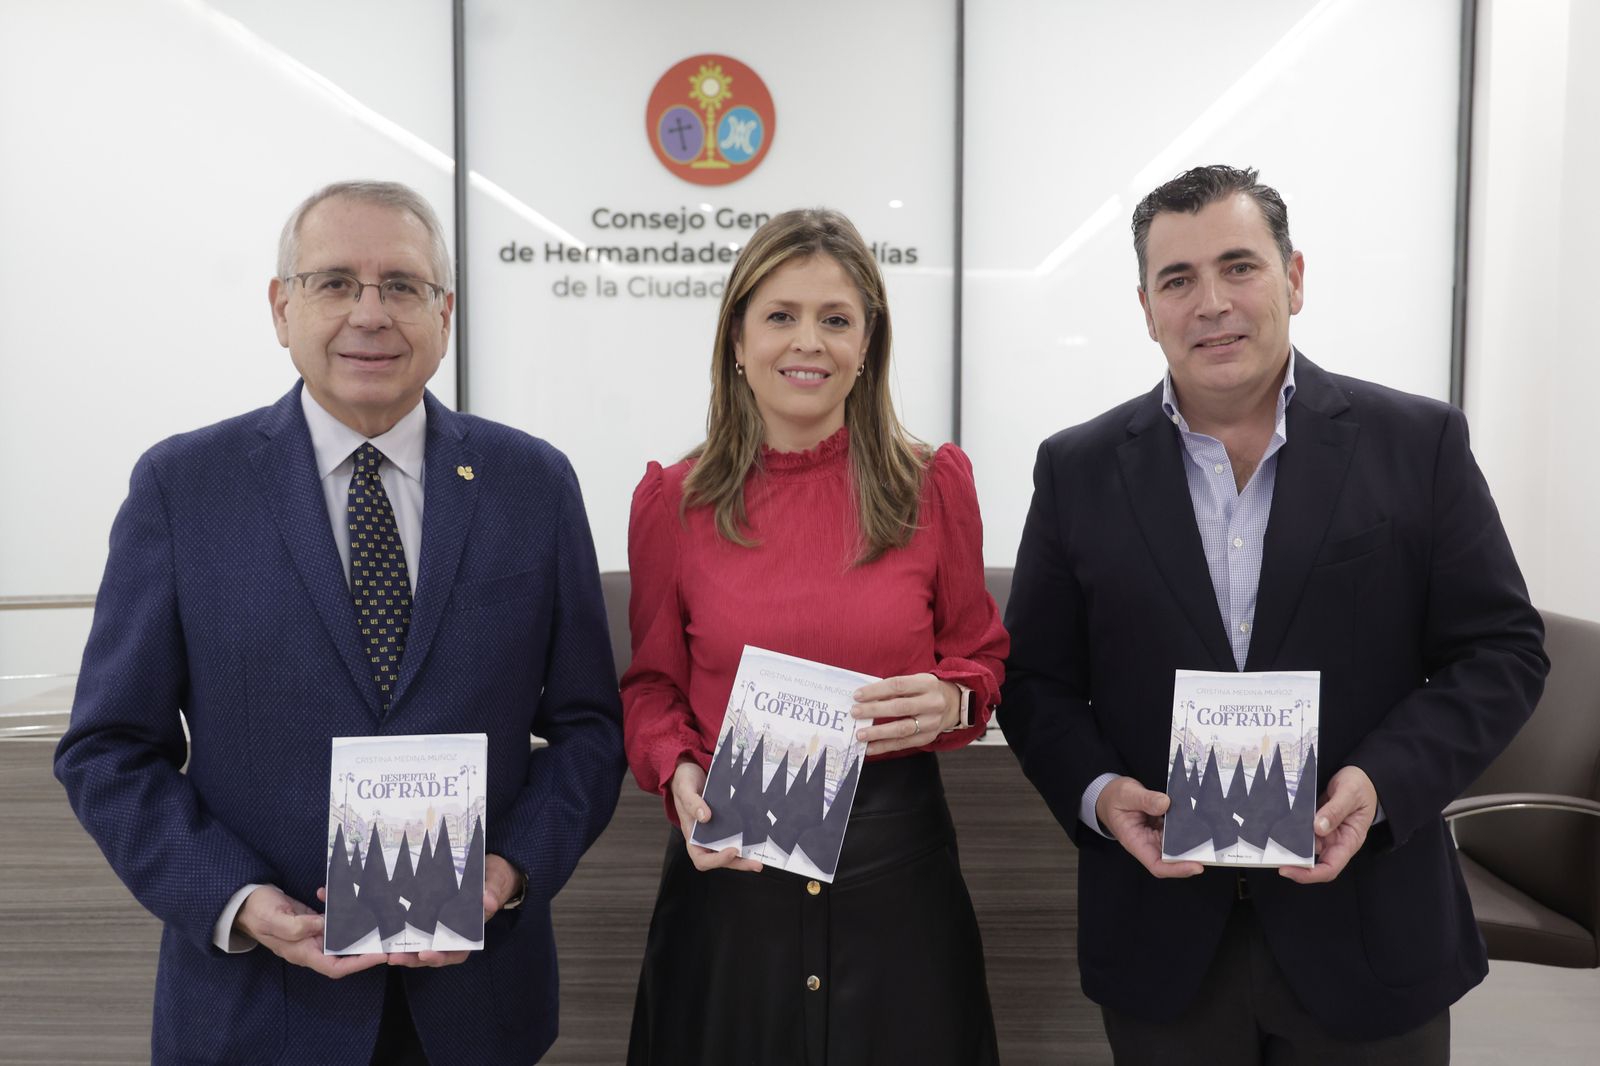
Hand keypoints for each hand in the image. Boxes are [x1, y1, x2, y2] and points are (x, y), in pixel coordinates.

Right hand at [234, 885, 386, 978]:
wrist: (244, 902)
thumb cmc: (257, 912)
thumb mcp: (276, 919)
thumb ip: (299, 926)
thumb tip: (325, 926)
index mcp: (302, 952)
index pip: (336, 966)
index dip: (359, 964)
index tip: (380, 955)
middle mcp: (310, 946)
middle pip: (344, 952)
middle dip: (367, 944)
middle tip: (389, 933)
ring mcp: (311, 933)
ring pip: (342, 933)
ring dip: (356, 922)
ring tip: (373, 911)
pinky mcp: (312, 920)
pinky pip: (331, 916)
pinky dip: (336, 904)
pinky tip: (329, 892)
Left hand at [387, 852, 523, 967]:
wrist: (490, 867)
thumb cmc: (495, 879)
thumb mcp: (496, 883)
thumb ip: (493, 892)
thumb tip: (488, 902)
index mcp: (470, 932)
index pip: (456, 952)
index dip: (440, 956)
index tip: (426, 953)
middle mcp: (452, 932)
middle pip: (431, 952)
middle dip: (412, 958)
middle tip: (395, 957)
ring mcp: (438, 925)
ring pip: (419, 943)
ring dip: (402, 949)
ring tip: (385, 951)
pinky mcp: (427, 912)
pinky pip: (412, 925)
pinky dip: (399, 929)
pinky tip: (385, 928)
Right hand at [669, 760, 762, 873]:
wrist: (691, 771)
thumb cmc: (684, 782)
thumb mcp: (685, 789)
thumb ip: (692, 803)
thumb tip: (705, 817)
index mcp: (692, 836)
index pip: (702, 859)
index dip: (716, 860)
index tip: (731, 850)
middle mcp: (706, 837)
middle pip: (722, 858)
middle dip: (739, 863)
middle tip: (756, 863)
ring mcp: (718, 831)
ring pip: (732, 850)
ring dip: (746, 855)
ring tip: (762, 856)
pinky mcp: (728, 821)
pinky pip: (737, 833)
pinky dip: (748, 838)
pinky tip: (760, 835)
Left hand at [850, 673, 960, 755]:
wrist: (954, 704)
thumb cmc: (927, 691)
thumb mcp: (916, 681)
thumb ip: (895, 688)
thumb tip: (865, 698)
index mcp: (927, 684)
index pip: (898, 685)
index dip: (876, 690)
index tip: (857, 695)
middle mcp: (932, 703)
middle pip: (900, 707)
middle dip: (874, 710)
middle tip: (855, 713)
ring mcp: (932, 722)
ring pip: (902, 729)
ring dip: (878, 733)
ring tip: (860, 734)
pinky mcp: (929, 737)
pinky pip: (904, 744)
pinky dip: (885, 746)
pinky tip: (870, 748)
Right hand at [1095, 776, 1204, 878]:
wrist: (1109, 794)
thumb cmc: (1113, 798)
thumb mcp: (1126, 794)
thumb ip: (1145, 799)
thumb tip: (1165, 803)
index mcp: (1135, 842)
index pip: (1157, 865)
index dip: (1177, 869)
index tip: (1196, 866)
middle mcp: (1148, 843)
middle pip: (1172, 859)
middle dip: (1192, 856)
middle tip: (1212, 849)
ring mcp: (1156, 836)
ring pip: (1178, 845)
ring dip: (1193, 842)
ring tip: (1211, 833)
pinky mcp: (1162, 827)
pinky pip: (1177, 831)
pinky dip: (1188, 827)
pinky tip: (1200, 819)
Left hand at [1279, 765, 1377, 884]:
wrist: (1361, 777)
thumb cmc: (1361, 787)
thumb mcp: (1350, 794)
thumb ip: (1336, 810)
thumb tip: (1319, 827)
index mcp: (1349, 841)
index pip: (1330, 868)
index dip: (1309, 874)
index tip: (1288, 870)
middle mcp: (1335, 841)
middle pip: (1313, 861)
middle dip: (1292, 860)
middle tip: (1271, 853)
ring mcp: (1324, 833)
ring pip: (1303, 845)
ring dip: (1288, 843)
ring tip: (1270, 836)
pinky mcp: (1315, 822)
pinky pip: (1300, 830)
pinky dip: (1289, 828)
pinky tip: (1278, 823)